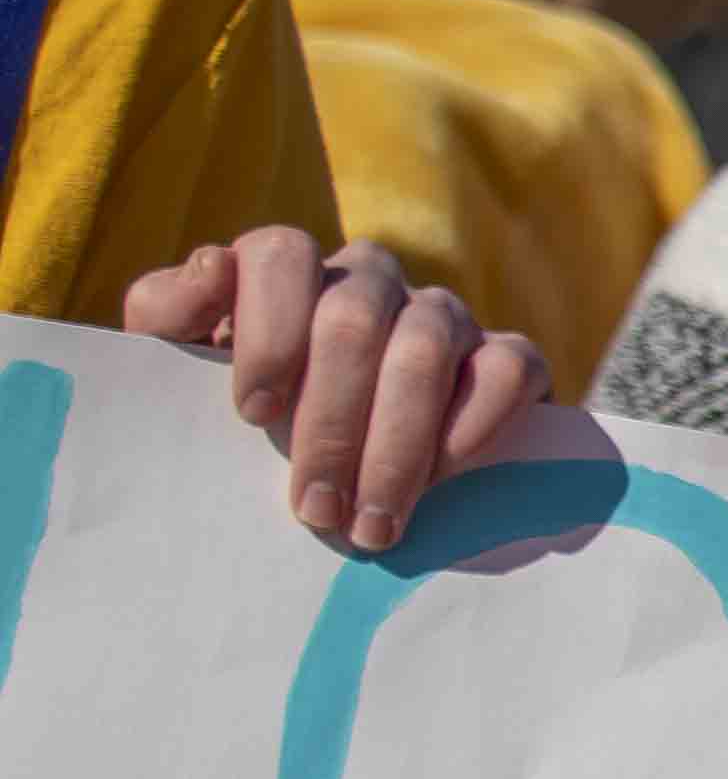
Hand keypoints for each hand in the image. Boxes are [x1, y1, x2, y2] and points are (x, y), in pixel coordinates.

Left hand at [122, 230, 545, 550]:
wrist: (324, 453)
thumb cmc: (245, 404)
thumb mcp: (178, 358)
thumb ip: (167, 310)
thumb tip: (211, 266)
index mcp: (289, 267)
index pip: (282, 255)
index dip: (269, 331)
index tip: (254, 414)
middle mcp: (370, 278)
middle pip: (354, 319)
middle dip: (332, 425)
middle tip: (316, 510)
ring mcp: (443, 313)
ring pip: (429, 347)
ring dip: (398, 447)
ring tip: (374, 523)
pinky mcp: (505, 356)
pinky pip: (509, 367)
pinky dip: (477, 422)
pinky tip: (443, 477)